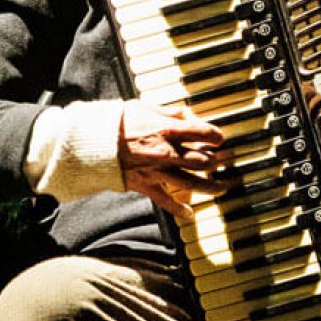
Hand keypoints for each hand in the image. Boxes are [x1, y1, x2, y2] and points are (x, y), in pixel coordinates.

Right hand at [120, 99, 226, 216]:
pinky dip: (178, 209)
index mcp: (168, 130)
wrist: (92, 144)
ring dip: (211, 186)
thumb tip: (184, 113)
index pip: (203, 133)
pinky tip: (189, 213)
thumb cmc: (115, 123)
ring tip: (223, 187)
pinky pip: (165, 201)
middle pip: (203, 160)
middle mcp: (167, 153)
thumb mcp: (143, 106)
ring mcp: (158, 171)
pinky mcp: (146, 185)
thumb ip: (167, 112)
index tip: (220, 138)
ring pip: (192, 183)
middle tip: (228, 160)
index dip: (216, 136)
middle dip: (220, 160)